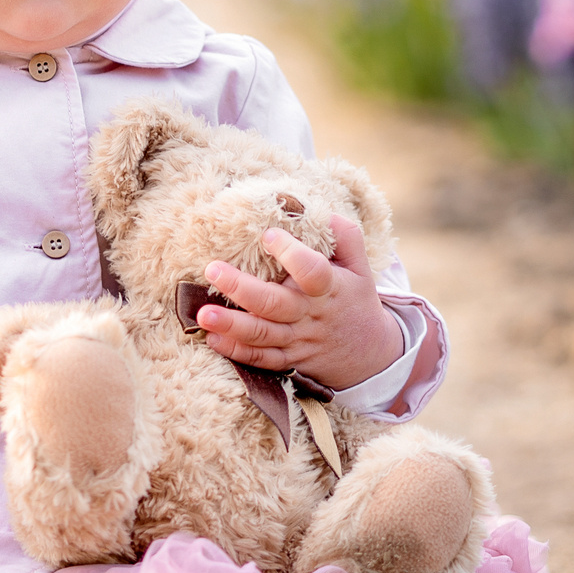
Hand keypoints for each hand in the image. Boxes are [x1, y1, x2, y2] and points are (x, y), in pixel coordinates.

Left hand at [195, 213, 404, 389]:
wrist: (371, 356)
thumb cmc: (356, 301)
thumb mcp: (361, 269)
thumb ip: (346, 238)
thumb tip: (325, 213)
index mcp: (330, 289)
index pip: (313, 272)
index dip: (292, 254)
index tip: (269, 234)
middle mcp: (310, 315)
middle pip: (275, 305)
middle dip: (242, 289)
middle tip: (212, 269)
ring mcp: (298, 340)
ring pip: (262, 334)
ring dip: (231, 324)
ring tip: (202, 313)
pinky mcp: (288, 359)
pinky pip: (260, 359)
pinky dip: (236, 351)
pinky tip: (213, 338)